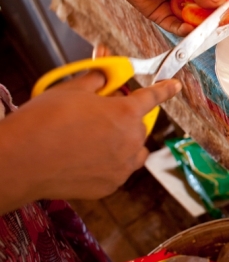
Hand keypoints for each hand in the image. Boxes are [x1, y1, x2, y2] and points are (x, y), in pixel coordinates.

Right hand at [0, 71, 180, 213]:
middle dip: (124, 119)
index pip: (153, 96)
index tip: (175, 86)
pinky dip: (110, 163)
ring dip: (123, 143)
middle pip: (139, 125)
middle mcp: (131, 140)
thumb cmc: (43, 123)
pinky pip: (119, 170)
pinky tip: (87, 159)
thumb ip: (96, 81)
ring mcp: (122, 165)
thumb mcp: (70, 90)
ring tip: (95, 140)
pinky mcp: (110, 185)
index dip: (165, 89)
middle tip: (98, 117)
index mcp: (125, 112)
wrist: (21, 160)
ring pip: (134, 150)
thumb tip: (104, 77)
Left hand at [105, 0, 225, 35]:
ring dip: (199, 27)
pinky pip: (175, 27)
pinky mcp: (161, 16)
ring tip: (208, 31)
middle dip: (214, 19)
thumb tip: (220, 3)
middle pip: (205, 11)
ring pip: (191, 21)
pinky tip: (190, 31)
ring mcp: (175, 6)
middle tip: (224, 26)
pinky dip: (183, 31)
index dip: (226, 3)